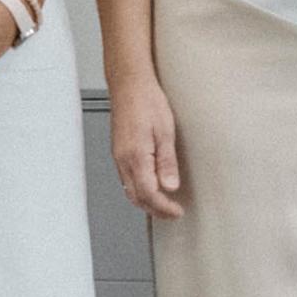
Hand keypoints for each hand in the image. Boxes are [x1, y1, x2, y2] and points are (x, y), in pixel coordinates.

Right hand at [111, 73, 186, 218]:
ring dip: (146, 201)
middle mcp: (123, 160)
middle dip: (155, 210)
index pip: (149, 194)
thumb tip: (170, 186)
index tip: (177, 211)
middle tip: (173, 213)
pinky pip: (126, 179)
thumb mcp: (165, 131)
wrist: (128, 84)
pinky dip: (139, 189)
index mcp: (136, 156)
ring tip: (164, 203)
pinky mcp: (118, 152)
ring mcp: (118, 156)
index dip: (163, 207)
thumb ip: (167, 162)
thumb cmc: (147, 100)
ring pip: (129, 190)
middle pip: (136, 197)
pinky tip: (151, 186)